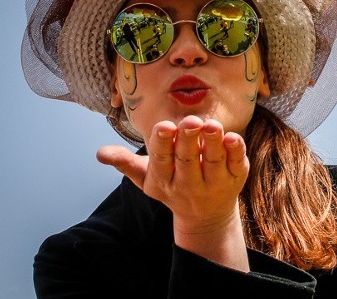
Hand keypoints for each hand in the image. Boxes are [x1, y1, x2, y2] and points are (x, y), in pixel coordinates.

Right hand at [97, 116, 250, 270]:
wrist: (205, 216)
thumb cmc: (171, 185)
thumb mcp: (146, 177)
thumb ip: (125, 163)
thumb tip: (100, 153)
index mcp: (164, 180)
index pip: (162, 161)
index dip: (162, 144)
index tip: (164, 126)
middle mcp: (189, 183)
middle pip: (188, 160)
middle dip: (188, 140)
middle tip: (191, 121)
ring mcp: (214, 182)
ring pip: (214, 161)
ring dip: (213, 143)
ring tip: (212, 124)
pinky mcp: (235, 178)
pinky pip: (237, 164)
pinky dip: (236, 151)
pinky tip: (233, 136)